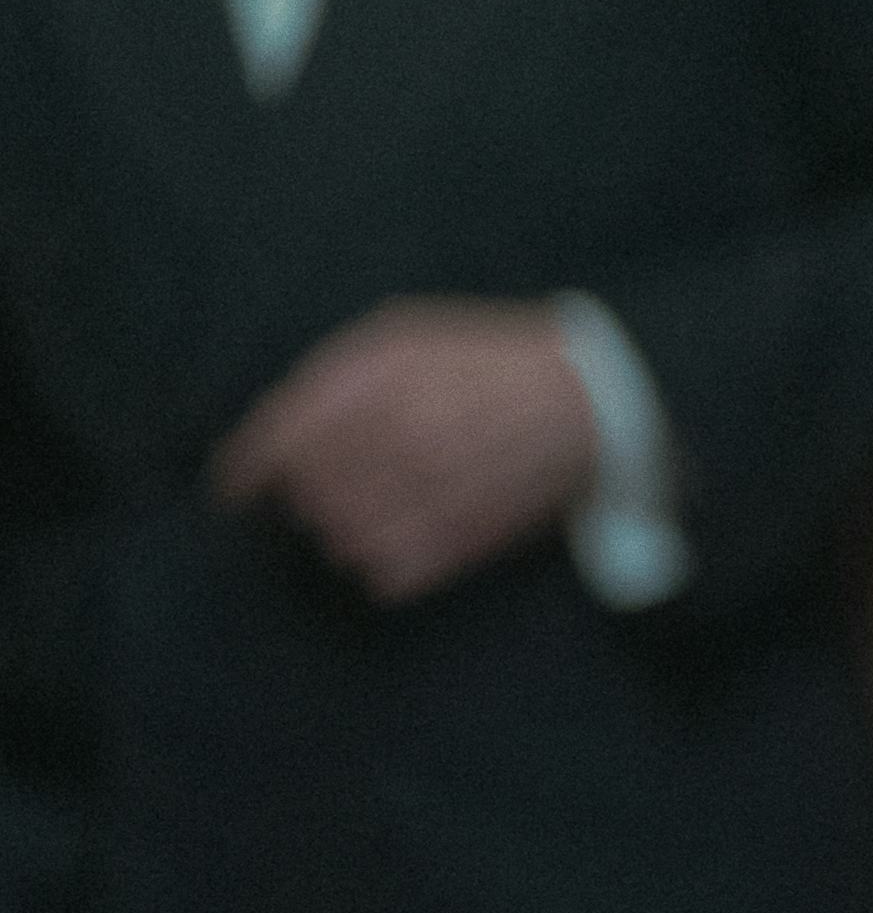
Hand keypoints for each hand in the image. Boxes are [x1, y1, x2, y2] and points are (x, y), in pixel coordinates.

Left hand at [212, 299, 600, 603]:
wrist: (596, 401)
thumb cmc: (487, 363)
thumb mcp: (406, 337)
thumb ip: (329, 380)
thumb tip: (263, 448)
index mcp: (381, 384)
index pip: (278, 446)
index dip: (247, 473)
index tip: (237, 490)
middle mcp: (401, 440)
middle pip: (306, 497)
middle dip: (311, 493)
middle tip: (347, 480)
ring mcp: (434, 496)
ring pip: (339, 541)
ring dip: (345, 529)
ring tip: (381, 507)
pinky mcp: (464, 542)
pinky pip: (385, 575)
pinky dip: (381, 564)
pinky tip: (405, 536)